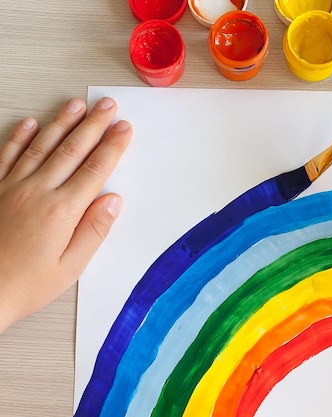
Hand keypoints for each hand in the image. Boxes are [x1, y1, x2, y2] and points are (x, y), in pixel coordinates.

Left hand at [0, 97, 130, 331]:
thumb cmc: (24, 285)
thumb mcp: (71, 267)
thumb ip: (94, 230)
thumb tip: (113, 200)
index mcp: (61, 211)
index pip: (94, 170)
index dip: (112, 147)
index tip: (124, 128)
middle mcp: (37, 192)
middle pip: (72, 151)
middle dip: (93, 125)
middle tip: (107, 106)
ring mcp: (11, 188)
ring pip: (41, 146)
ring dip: (61, 123)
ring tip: (76, 105)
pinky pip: (5, 156)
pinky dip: (18, 138)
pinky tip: (29, 123)